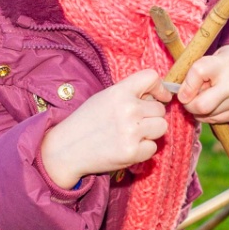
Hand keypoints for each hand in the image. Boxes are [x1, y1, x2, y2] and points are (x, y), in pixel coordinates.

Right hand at [38, 68, 172, 187]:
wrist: (66, 149)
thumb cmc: (86, 122)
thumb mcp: (104, 98)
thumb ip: (129, 94)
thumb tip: (158, 97)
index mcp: (119, 92)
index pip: (151, 77)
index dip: (159, 88)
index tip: (160, 97)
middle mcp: (128, 109)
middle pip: (160, 109)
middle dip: (151, 116)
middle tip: (133, 123)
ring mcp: (131, 131)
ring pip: (162, 127)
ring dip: (150, 132)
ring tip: (131, 135)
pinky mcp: (132, 152)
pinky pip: (153, 147)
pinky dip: (143, 150)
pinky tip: (126, 147)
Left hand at [176, 43, 228, 123]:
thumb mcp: (222, 54)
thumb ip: (202, 68)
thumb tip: (178, 87)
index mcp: (225, 64)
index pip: (197, 73)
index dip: (185, 84)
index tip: (182, 88)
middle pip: (200, 105)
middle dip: (188, 104)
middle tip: (188, 98)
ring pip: (206, 116)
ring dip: (198, 111)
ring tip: (204, 98)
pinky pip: (217, 121)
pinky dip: (210, 115)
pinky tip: (214, 104)